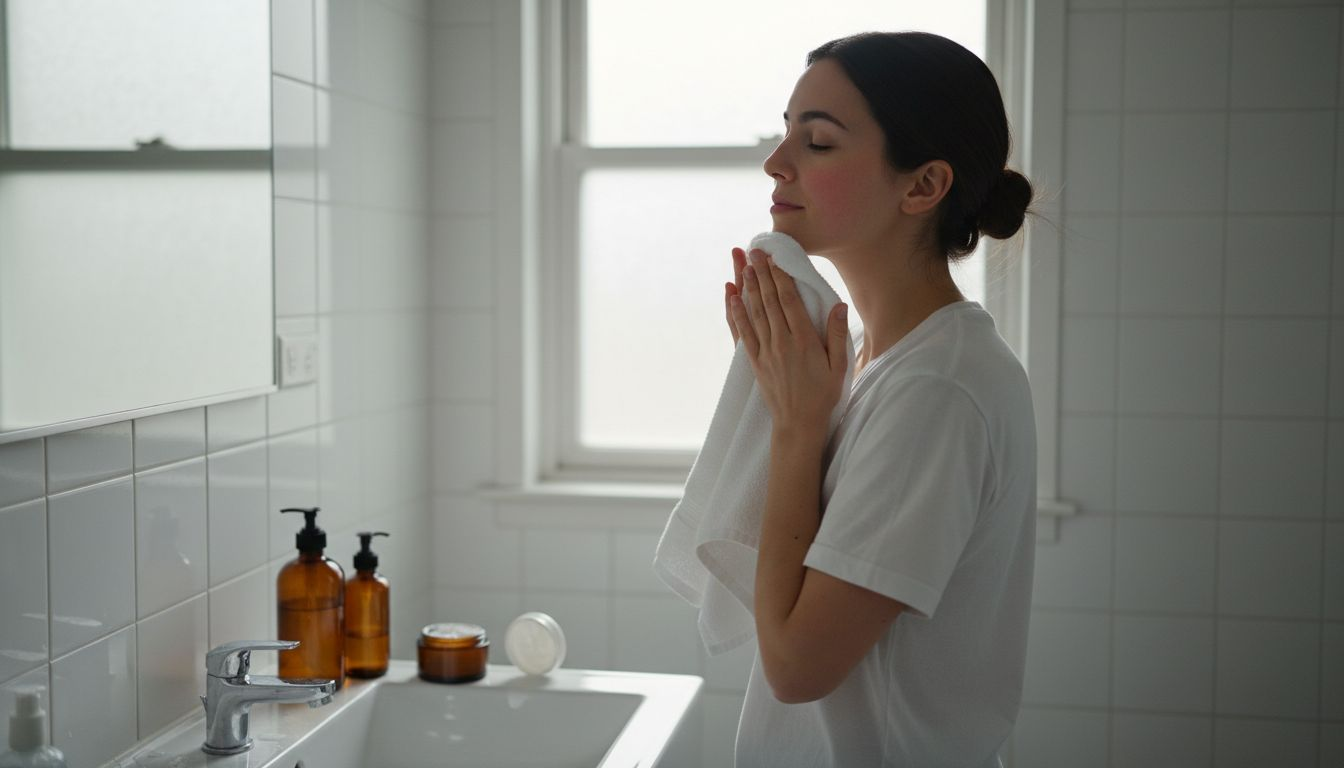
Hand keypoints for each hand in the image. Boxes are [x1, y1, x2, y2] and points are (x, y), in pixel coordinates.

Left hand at [728, 248, 848, 437]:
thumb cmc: (823, 395)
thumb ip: (837, 334)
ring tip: (742, 266)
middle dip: (761, 274)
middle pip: (769, 302)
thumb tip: (839, 305)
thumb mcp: (839, 366)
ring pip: (755, 313)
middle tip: (754, 251)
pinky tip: (731, 298)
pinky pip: (743, 333)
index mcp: (804, 341)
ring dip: (748, 288)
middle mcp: (782, 343)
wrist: (798, 424)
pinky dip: (736, 314)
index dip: (780, 278)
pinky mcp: (755, 361)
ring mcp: (766, 352)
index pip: (789, 302)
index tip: (774, 258)